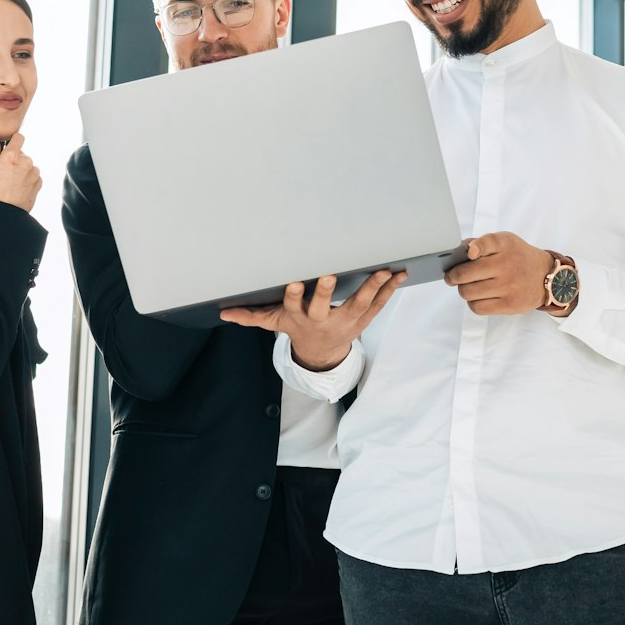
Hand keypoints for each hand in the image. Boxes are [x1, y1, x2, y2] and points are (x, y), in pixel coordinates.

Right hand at [0, 126, 41, 211]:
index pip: (19, 137)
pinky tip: (17, 189)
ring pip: (28, 165)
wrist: (2, 215)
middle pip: (22, 154)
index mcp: (11, 156)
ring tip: (10, 184)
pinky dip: (27, 180)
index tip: (8, 150)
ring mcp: (34, 172)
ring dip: (21, 171)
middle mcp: (26, 161)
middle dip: (15, 161)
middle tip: (3, 175)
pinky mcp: (39, 182)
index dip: (13, 142)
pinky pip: (33, 176)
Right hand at [219, 270, 404, 369]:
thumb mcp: (274, 322)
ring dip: (372, 287)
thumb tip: (225, 313)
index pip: (294, 306)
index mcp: (300, 318)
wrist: (323, 353)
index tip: (294, 282)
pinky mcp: (363, 319)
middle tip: (330, 275)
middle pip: (324, 306)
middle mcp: (322, 320)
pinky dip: (389, 290)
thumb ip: (251, 316)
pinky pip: (379, 305)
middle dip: (326, 291)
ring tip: (383, 270)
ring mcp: (345, 321)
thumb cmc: (298, 328)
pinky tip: (399, 274)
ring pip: (359, 304)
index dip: (294, 296)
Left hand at [444, 232, 553, 315]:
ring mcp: (509, 287)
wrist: (546, 277)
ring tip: (469, 286)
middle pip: (465, 274)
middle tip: (452, 277)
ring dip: (464, 290)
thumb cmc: (518, 258)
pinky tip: (479, 297)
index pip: (488, 243)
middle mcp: (507, 265)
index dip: (475, 247)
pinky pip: (477, 308)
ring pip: (467, 293)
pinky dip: (473, 303)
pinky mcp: (509, 305)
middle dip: (453, 276)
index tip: (470, 253)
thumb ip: (482, 243)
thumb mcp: (505, 242)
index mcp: (505, 245)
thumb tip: (458, 250)